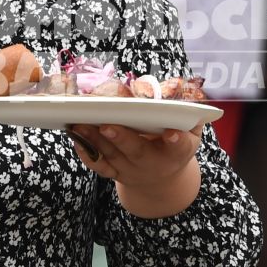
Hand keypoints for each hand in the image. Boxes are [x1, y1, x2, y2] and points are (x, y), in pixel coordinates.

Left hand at [69, 123, 202, 216]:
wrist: (161, 178)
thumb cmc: (175, 144)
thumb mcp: (191, 130)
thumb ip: (187, 113)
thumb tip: (172, 88)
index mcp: (176, 152)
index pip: (179, 147)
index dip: (176, 140)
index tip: (171, 133)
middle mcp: (153, 164)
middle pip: (137, 151)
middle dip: (121, 138)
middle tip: (106, 125)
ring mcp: (131, 170)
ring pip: (112, 156)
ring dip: (94, 140)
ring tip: (79, 123)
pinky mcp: (115, 173)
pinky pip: (99, 166)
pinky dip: (86, 153)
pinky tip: (75, 138)